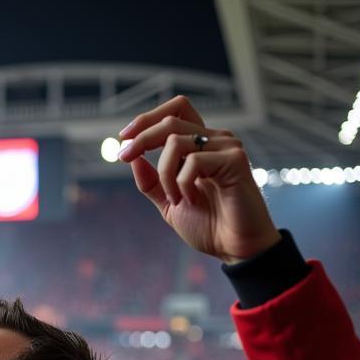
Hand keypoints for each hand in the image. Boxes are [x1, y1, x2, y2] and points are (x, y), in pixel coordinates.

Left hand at [117, 95, 279, 263]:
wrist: (233, 248)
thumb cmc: (208, 225)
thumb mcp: (169, 203)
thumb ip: (151, 182)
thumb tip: (131, 158)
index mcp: (199, 146)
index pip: (176, 111)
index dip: (147, 118)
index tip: (124, 137)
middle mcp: (214, 140)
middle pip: (171, 120)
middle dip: (141, 138)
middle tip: (124, 157)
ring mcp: (226, 147)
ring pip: (176, 141)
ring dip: (164, 174)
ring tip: (176, 200)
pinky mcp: (235, 160)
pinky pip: (193, 161)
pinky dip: (182, 184)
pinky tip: (192, 200)